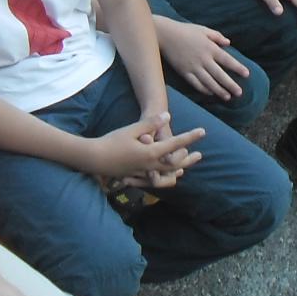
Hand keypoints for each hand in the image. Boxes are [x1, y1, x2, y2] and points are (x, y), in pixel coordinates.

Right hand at [88, 113, 204, 185]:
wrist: (94, 159)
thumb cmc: (112, 141)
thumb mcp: (132, 130)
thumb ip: (150, 124)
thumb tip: (167, 116)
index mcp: (150, 153)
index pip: (175, 144)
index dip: (190, 137)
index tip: (202, 132)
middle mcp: (149, 165)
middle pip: (175, 164)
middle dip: (188, 159)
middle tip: (200, 155)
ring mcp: (143, 173)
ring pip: (166, 175)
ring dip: (177, 170)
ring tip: (185, 166)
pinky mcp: (136, 176)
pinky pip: (154, 179)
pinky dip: (163, 177)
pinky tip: (164, 174)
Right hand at [157, 17, 249, 101]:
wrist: (165, 35)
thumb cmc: (185, 30)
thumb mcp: (203, 30)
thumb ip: (217, 36)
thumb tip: (229, 43)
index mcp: (210, 48)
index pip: (227, 60)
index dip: (238, 68)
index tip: (247, 74)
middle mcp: (203, 59)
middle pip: (220, 75)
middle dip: (230, 85)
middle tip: (239, 93)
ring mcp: (193, 67)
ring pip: (209, 82)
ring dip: (219, 90)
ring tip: (227, 97)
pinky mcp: (184, 72)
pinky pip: (196, 84)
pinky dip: (204, 89)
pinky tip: (211, 93)